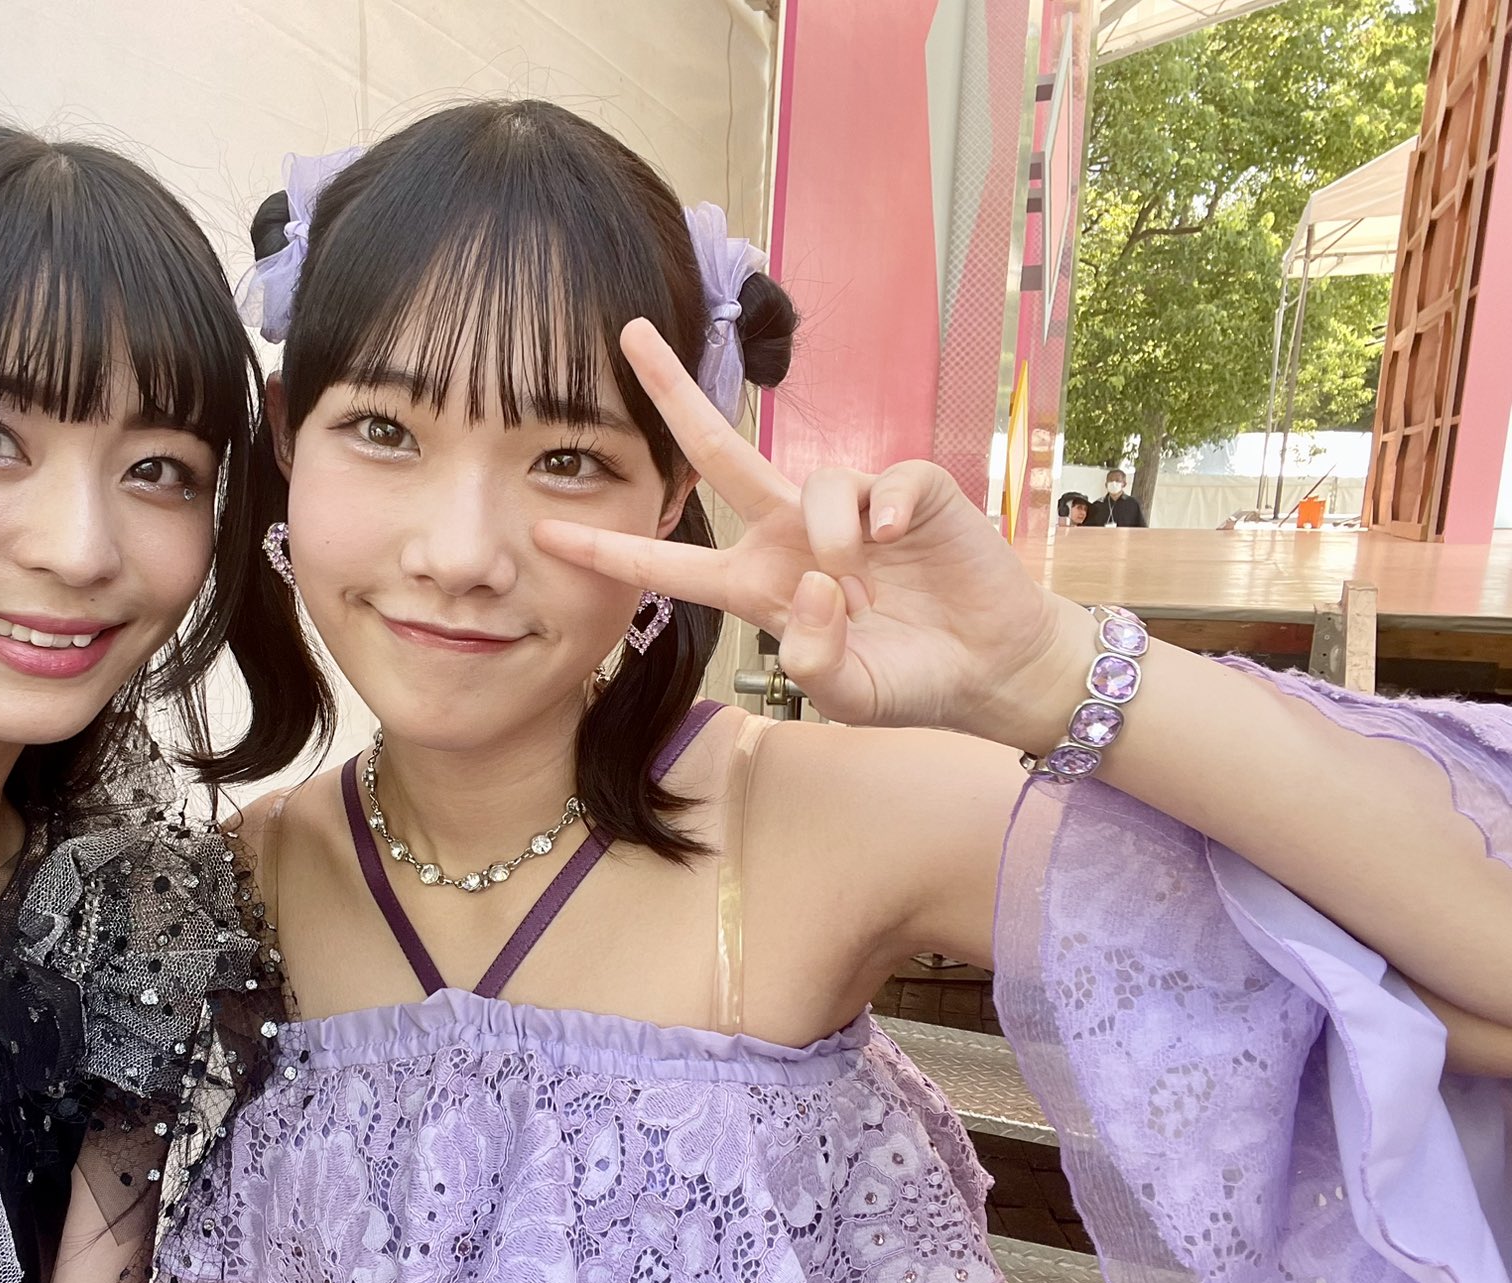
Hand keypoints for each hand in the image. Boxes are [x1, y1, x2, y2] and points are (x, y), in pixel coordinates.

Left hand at [533, 319, 1090, 747]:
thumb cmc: (909, 681)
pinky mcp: (913, 493)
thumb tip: (815, 585)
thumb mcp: (850, 695)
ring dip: (833, 534)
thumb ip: (815, 662)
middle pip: (718, 451)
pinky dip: (889, 515)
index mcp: (758, 584)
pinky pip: (887, 484)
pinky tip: (901, 547)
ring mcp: (852, 508)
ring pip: (817, 482)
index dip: (610, 546)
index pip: (669, 564)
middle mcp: (793, 533)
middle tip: (629, 333)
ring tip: (864, 583)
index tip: (545, 528)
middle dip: (673, 392)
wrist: (991, 670)